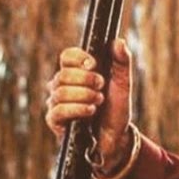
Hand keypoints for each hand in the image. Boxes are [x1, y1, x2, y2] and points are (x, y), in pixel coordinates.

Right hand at [45, 38, 134, 171]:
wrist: (116, 137)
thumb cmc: (116, 108)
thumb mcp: (123, 83)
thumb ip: (122, 62)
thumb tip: (118, 41)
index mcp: (77, 73)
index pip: (67, 56)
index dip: (78, 58)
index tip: (94, 64)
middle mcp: (63, 86)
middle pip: (62, 74)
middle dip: (86, 79)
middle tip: (101, 86)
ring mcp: (56, 103)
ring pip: (60, 91)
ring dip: (84, 95)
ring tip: (99, 101)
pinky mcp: (55, 121)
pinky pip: (57, 110)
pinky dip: (77, 109)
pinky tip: (90, 111)